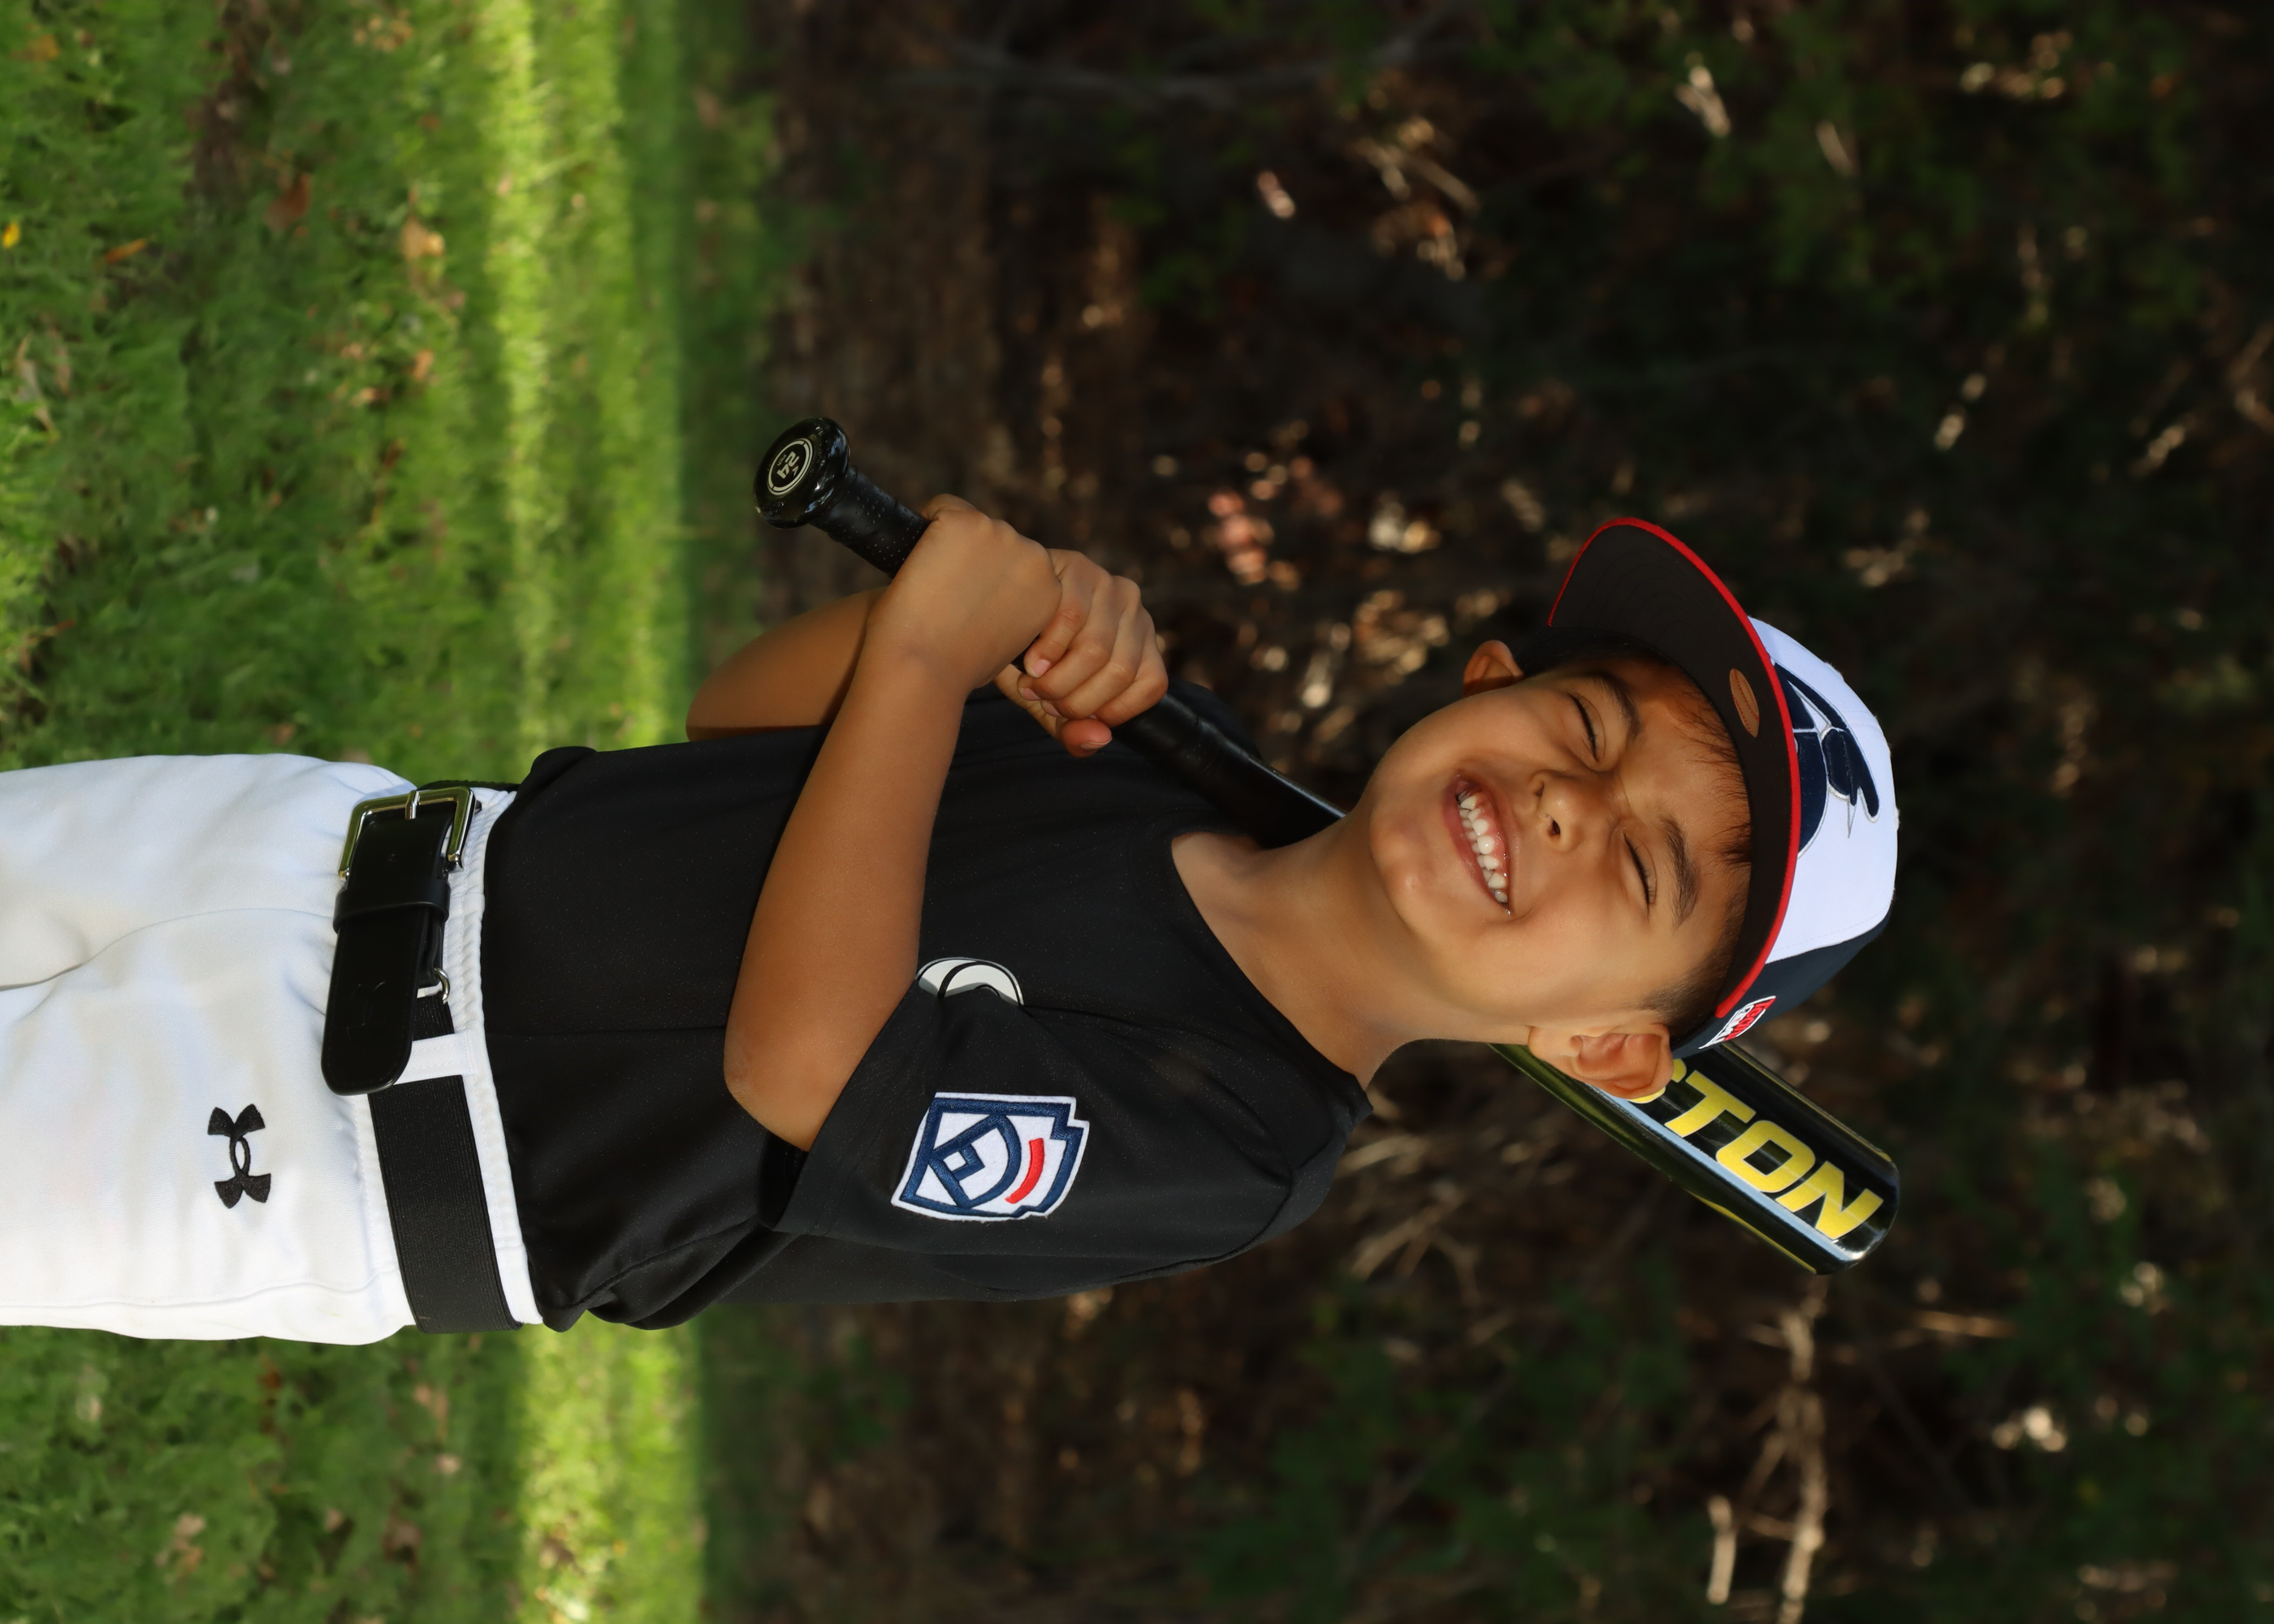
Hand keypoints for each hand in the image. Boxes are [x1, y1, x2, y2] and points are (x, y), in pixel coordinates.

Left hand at [863, 496, 1060, 690]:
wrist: (925, 667)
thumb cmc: (955, 667)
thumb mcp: (1005, 642)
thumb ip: (1011, 611)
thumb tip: (995, 594)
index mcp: (1048, 591)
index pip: (1016, 562)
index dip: (984, 576)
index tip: (965, 602)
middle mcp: (1034, 559)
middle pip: (994, 539)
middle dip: (968, 559)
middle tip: (945, 596)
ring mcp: (1001, 536)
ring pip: (969, 523)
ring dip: (948, 545)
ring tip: (933, 586)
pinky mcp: (966, 522)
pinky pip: (940, 508)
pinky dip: (923, 527)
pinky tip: (919, 562)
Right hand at [995, 548, 1169, 756]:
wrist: (984, 610)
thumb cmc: (1024, 658)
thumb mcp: (1051, 700)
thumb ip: (1073, 727)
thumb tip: (1100, 739)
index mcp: (1140, 639)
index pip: (1151, 684)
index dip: (1112, 710)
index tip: (1073, 714)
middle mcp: (1133, 607)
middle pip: (1120, 672)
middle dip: (1075, 701)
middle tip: (1044, 701)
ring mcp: (1107, 583)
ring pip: (1097, 650)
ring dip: (1057, 681)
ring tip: (1032, 683)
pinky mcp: (1077, 566)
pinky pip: (1071, 618)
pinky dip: (1047, 650)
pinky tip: (1030, 659)